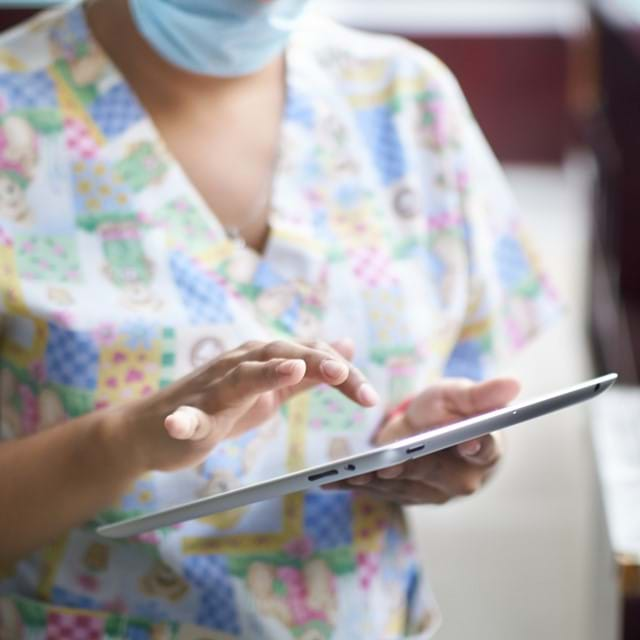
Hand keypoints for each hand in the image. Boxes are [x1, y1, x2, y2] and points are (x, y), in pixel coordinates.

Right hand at [108, 339, 378, 474]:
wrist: (155, 428)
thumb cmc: (218, 407)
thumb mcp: (271, 388)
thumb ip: (308, 370)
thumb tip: (345, 347)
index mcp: (263, 361)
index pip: (309, 357)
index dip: (342, 373)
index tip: (371, 397)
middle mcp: (239, 365)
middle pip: (284, 356)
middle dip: (318, 363)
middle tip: (345, 375)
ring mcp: (211, 390)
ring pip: (241, 376)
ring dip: (266, 372)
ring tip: (292, 370)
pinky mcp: (186, 417)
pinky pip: (185, 418)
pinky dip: (184, 420)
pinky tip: (179, 425)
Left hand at [325, 377, 519, 504]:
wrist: (435, 428)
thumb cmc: (454, 408)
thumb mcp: (463, 393)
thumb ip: (482, 393)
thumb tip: (514, 383)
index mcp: (484, 450)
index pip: (483, 449)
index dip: (475, 446)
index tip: (465, 440)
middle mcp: (460, 478)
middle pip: (431, 471)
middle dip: (407, 466)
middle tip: (386, 464)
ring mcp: (433, 492)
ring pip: (401, 485)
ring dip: (373, 480)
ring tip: (347, 474)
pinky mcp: (406, 495)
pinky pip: (381, 491)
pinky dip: (357, 486)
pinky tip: (331, 483)